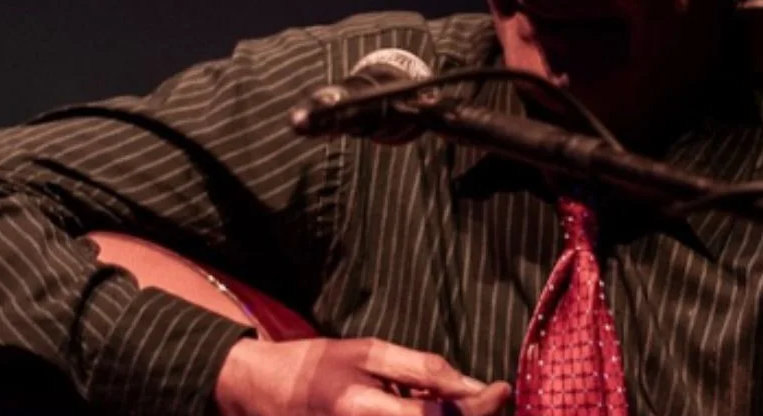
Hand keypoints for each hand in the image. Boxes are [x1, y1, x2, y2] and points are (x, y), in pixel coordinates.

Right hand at [213, 337, 511, 415]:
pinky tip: (431, 410)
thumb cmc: (315, 365)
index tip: (501, 388)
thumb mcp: (368, 352)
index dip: (478, 408)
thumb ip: (420, 369)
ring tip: (467, 404)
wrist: (261, 391)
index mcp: (362, 409)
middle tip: (494, 398)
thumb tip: (470, 384)